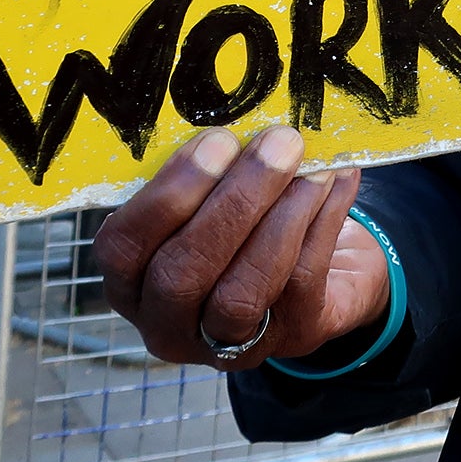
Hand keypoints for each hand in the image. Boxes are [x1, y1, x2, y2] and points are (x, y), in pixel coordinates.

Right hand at [92, 126, 385, 369]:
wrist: (321, 275)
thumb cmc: (246, 224)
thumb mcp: (210, 202)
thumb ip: (209, 175)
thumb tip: (245, 118)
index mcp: (131, 283)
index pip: (123, 249)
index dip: (167, 195)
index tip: (218, 140)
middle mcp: (167, 325)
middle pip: (182, 274)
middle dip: (233, 203)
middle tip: (278, 143)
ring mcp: (227, 343)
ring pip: (242, 289)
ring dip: (282, 215)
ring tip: (312, 163)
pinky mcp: (291, 337)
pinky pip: (301, 282)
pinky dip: (323, 223)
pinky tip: (338, 180)